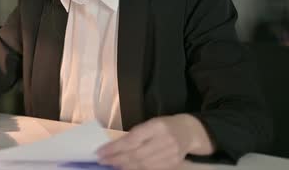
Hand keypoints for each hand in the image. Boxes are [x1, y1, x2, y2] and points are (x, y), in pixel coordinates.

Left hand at [96, 114, 213, 169]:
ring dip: (124, 166)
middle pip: (136, 154)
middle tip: (102, 161)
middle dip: (116, 159)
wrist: (189, 132)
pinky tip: (125, 168)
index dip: (114, 148)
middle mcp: (164, 141)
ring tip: (111, 165)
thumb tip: (113, 147)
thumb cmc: (164, 125)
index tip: (100, 152)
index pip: (132, 140)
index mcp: (157, 126)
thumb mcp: (150, 123)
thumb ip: (134, 135)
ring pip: (142, 165)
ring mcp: (170, 155)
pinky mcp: (173, 165)